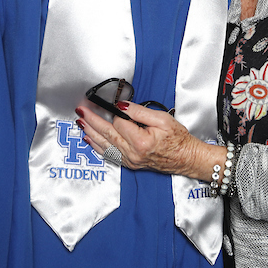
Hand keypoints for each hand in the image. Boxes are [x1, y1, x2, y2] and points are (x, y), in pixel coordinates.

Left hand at [76, 101, 222, 180]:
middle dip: (92, 121)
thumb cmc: (178, 139)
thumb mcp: (163, 119)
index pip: (120, 123)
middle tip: (81, 111)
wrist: (186, 158)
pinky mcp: (130, 164)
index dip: (117, 112)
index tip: (113, 104)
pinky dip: (98, 146)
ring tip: (81, 122)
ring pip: (105, 145)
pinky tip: (91, 139)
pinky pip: (110, 154)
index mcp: (141, 141)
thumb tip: (122, 106)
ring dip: (91, 132)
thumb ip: (140, 112)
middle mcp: (133, 153)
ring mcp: (130, 160)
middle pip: (107, 134)